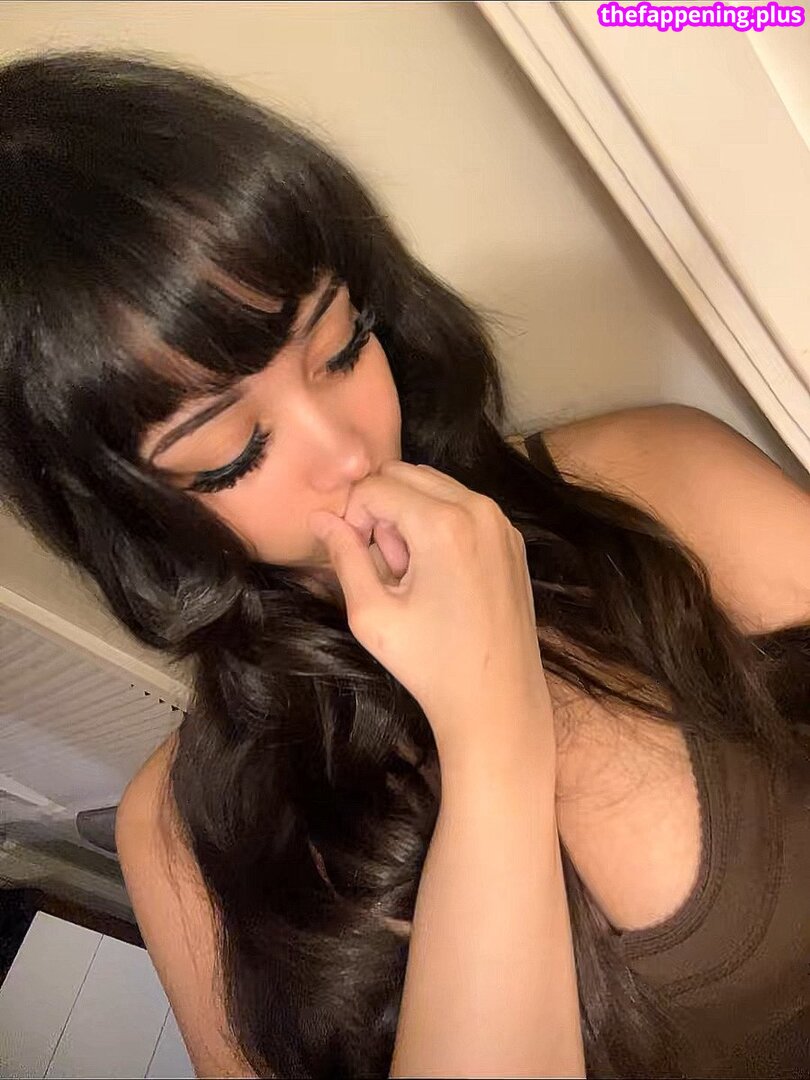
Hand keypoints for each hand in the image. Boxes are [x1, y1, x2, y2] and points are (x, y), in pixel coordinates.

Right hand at [309, 462, 548, 757]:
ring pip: (434, 486)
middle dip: (382, 509)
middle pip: (405, 474)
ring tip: (412, 573)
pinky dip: (439, 524)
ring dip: (410, 514)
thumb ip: (343, 556)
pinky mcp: (512, 538)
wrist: (498, 700)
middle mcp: (479, 509)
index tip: (359, 560)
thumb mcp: (371, 613)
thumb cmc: (430, 664)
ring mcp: (501, 522)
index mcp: (443, 523)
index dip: (353, 518)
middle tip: (386, 566)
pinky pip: (462, 506)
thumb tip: (320, 518)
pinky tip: (439, 576)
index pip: (374, 486)